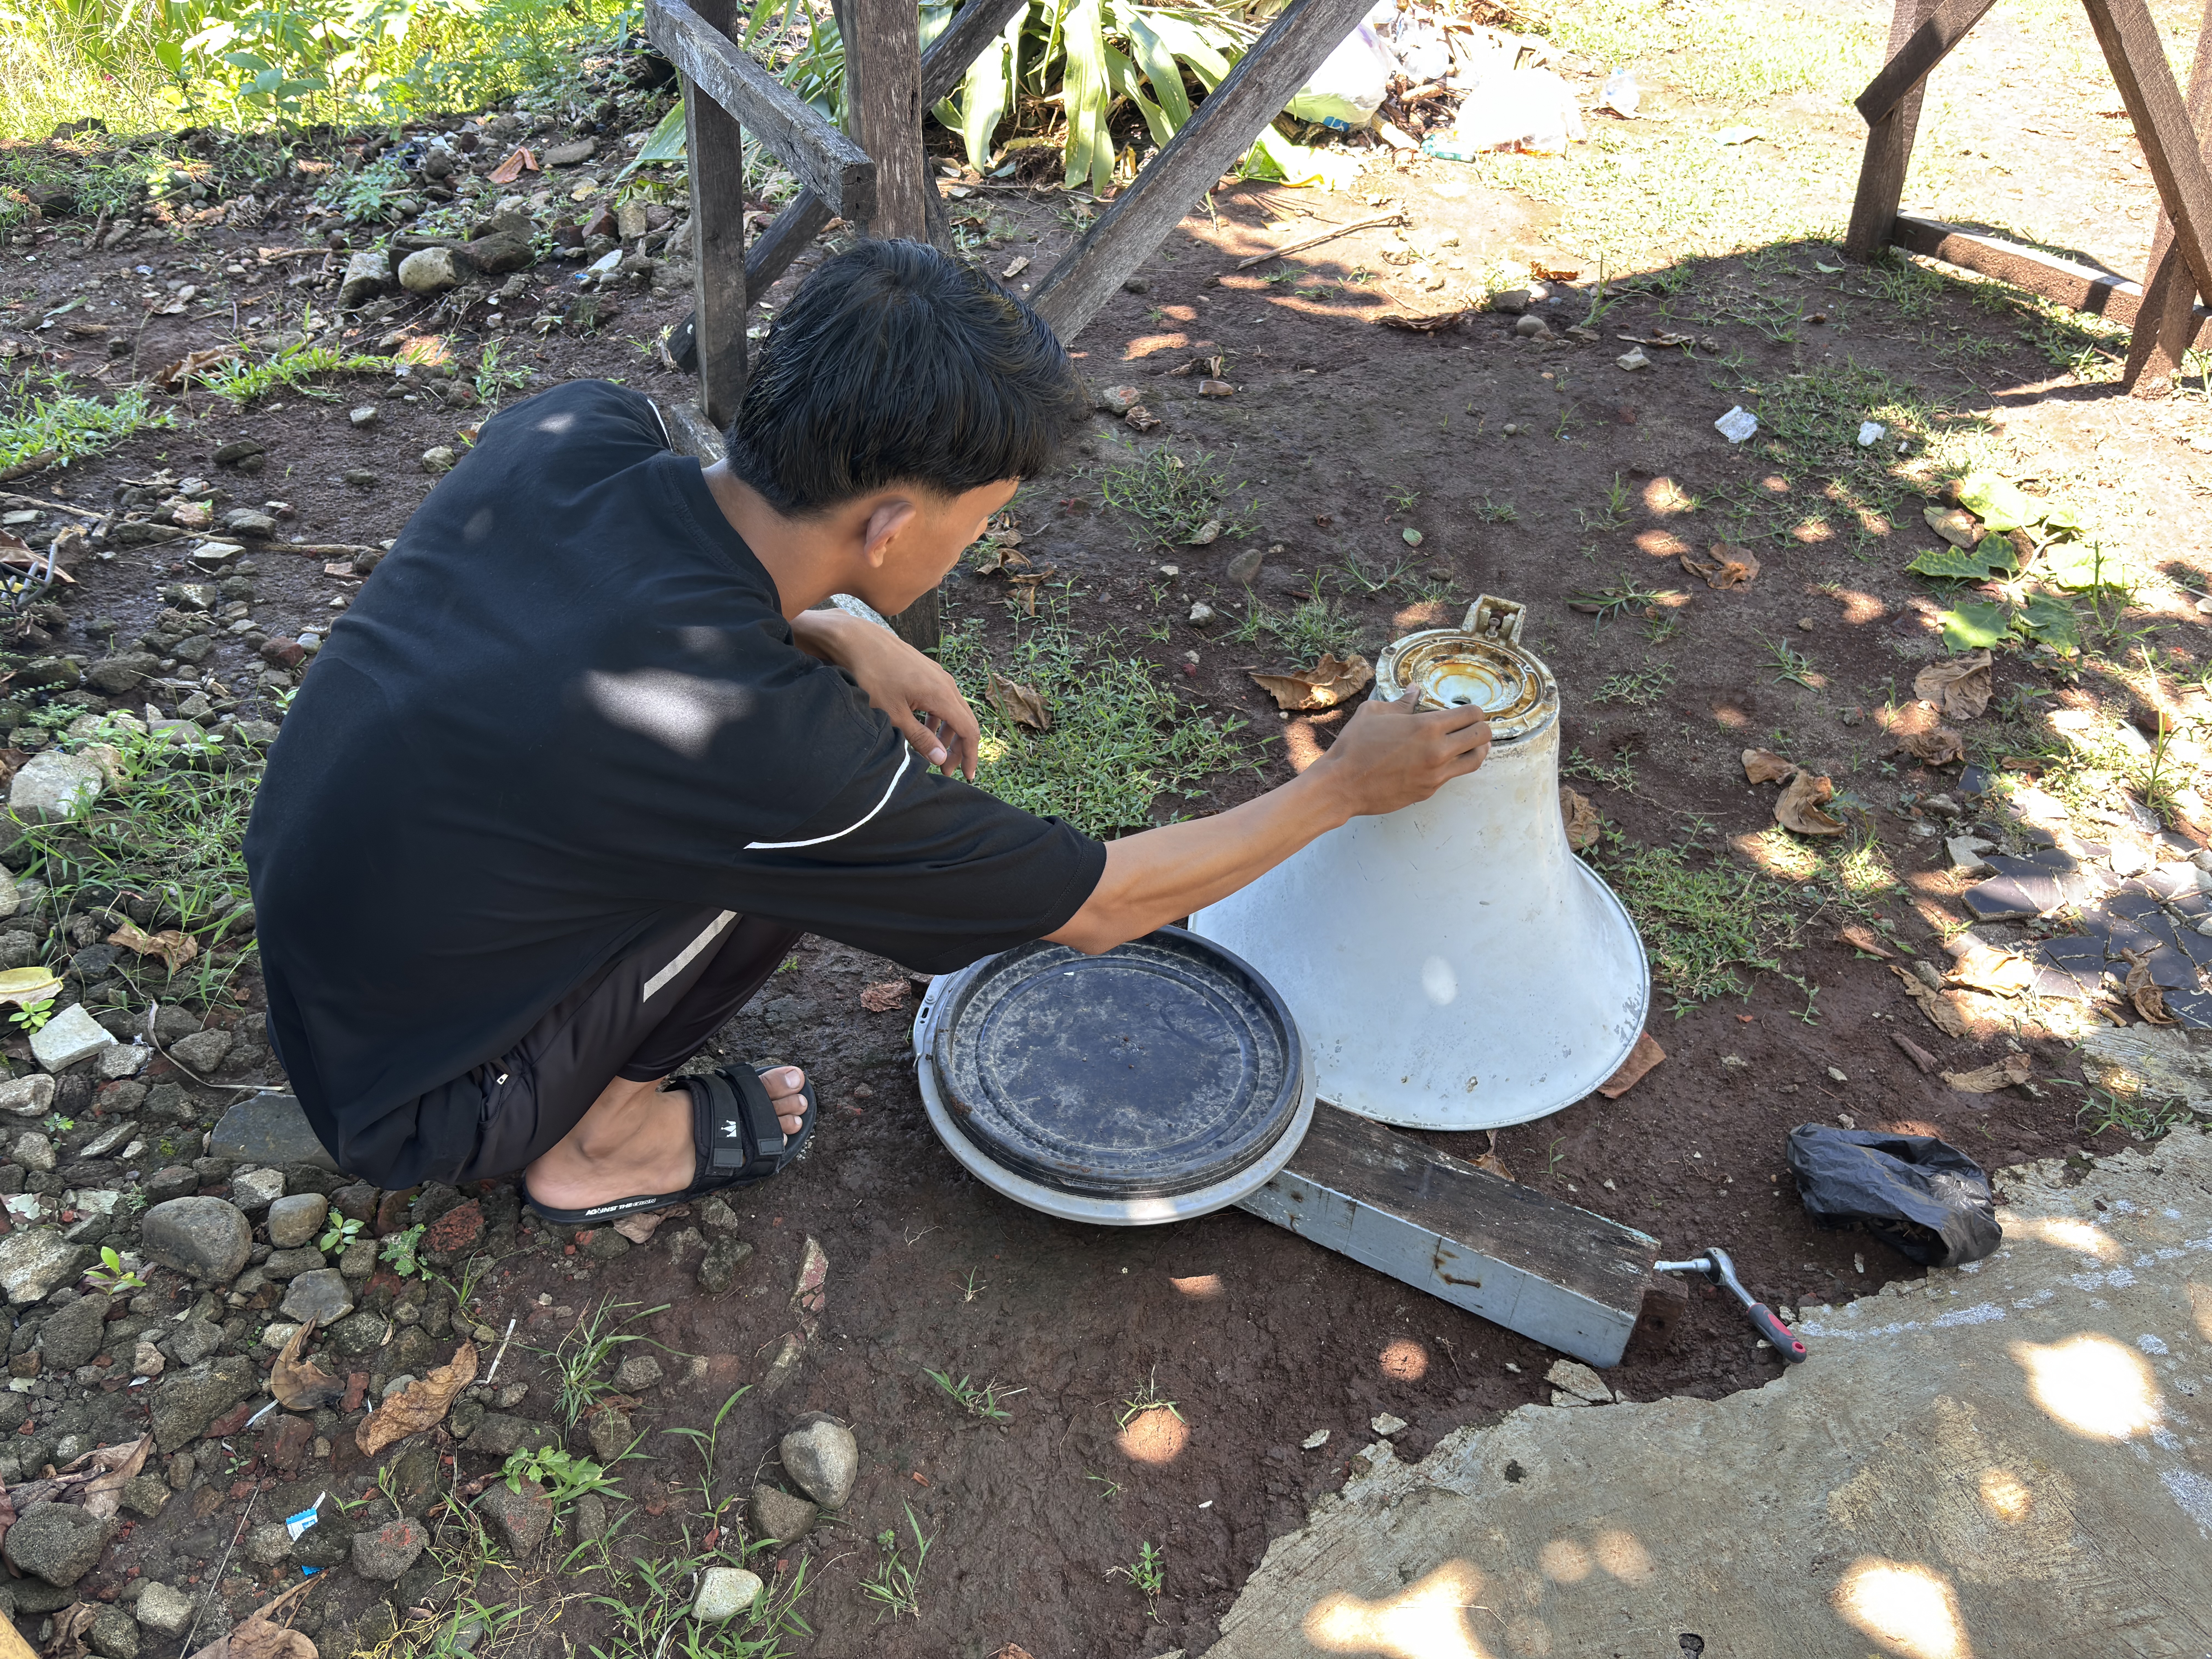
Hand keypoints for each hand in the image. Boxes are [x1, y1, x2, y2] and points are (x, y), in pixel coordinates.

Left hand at [791, 610, 982, 778]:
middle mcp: (945, 683)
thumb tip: (940, 759)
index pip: (969, 731)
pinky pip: (942, 699)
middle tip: (946, 770)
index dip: (970, 756)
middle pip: (965, 721)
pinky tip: (923, 727)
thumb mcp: (893, 714)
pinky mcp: (926, 671)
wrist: (857, 640)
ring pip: (953, 710)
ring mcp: (937, 675)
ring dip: (947, 734)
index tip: (966, 776)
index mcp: (942, 695)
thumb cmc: (872, 676)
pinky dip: (938, 718)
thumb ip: (919, 738)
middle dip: (959, 749)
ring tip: (934, 752)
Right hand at [1305, 695, 1490, 816]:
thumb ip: (1401, 702)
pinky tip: (1444, 760)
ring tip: (1475, 744)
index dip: (1475, 710)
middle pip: (1482, 736)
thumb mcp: (1374, 712)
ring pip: (1476, 760)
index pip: (1472, 714)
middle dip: (1483, 728)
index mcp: (1427, 726)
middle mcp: (1438, 751)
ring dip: (1478, 749)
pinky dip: (1454, 766)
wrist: (1342, 785)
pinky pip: (1452, 775)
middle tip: (1476, 726)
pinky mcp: (1429, 790)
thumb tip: (1415, 690)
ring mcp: (1436, 774)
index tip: (1470, 711)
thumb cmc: (1355, 746)